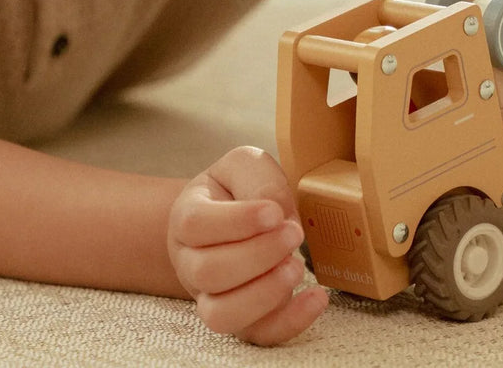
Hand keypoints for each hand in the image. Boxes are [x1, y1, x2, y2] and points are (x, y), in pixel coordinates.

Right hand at [167, 146, 327, 345]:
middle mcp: (190, 262)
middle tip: (294, 234)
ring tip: (297, 267)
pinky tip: (317, 297)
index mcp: (186, 217)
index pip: (195, 225)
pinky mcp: (242, 319)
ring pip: (222, 315)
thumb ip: (258, 179)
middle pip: (208, 272)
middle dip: (258, 255)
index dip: (236, 222)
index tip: (274, 212)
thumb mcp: (245, 166)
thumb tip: (277, 212)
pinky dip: (290, 322)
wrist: (232, 216)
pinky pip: (258, 335)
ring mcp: (211, 296)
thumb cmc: (237, 188)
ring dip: (265, 294)